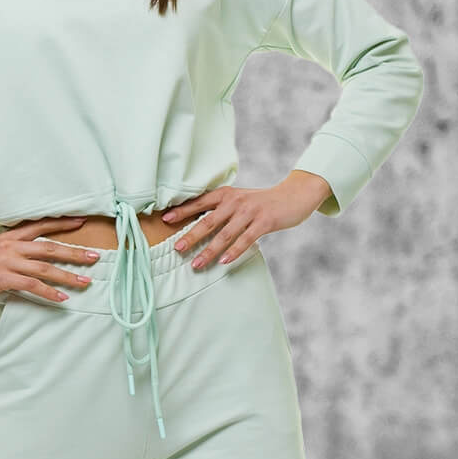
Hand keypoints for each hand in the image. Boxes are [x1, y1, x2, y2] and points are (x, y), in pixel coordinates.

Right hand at [0, 216, 102, 307]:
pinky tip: (62, 298)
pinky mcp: (1, 278)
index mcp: (9, 237)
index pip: (40, 226)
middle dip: (74, 252)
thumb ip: (14, 252)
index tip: (82, 222)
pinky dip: (49, 292)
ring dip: (68, 275)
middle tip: (95, 257)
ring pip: (44, 267)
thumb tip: (37, 258)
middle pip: (49, 247)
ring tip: (86, 281)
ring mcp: (6, 261)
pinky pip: (31, 285)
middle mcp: (10, 246)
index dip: (62, 224)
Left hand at [161, 171, 332, 269]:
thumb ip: (220, 209)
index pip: (199, 203)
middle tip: (176, 249)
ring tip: (196, 264)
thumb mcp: (239, 200)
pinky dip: (233, 251)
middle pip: (208, 220)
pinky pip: (245, 239)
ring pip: (224, 234)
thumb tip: (196, 225)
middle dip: (190, 235)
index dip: (181, 211)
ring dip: (209, 251)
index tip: (164, 220)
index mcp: (225, 194)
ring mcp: (249, 212)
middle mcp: (235, 201)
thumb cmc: (261, 202)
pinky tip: (223, 262)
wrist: (293, 196)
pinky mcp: (264, 222)